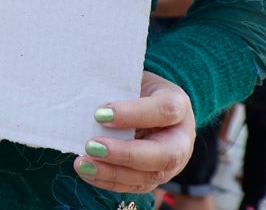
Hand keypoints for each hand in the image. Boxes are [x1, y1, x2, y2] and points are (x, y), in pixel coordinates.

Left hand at [72, 71, 195, 193]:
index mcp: (178, 104)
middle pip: (164, 154)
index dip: (133, 114)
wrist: (150, 105)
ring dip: (113, 172)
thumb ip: (117, 87)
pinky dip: (109, 181)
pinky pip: (136, 186)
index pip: (164, 110)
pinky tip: (88, 172)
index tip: (99, 113)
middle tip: (92, 146)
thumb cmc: (138, 89)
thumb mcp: (132, 79)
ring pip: (149, 176)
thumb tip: (85, 94)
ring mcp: (172, 163)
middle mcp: (181, 138)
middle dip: (125, 154)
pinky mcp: (156, 177)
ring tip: (83, 163)